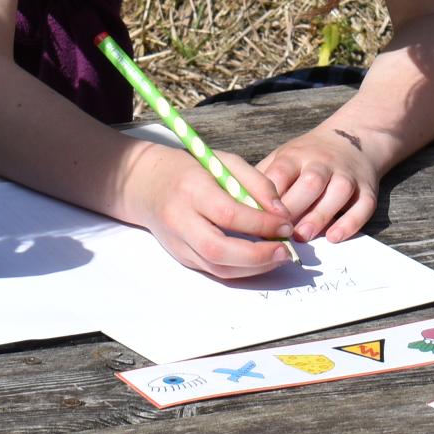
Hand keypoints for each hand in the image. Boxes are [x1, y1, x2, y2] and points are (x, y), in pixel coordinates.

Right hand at [132, 142, 297, 280]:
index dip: (261, 223)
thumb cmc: (191, 170)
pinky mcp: (182, 257)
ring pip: (218, 267)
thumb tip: (281, 214)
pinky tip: (261, 259)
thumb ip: (256, 183)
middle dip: (258, 256)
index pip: (228, 213)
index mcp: (191, 190)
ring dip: (254, 268)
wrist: (147, 185)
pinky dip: (242, 269)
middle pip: (219, 250)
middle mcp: (180, 220)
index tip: (286, 224)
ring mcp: (178, 243)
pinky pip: (215, 270)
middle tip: (286, 251)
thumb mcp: (225, 162)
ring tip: (279, 256)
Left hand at [260, 124, 381, 242]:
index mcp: (296, 155)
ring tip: (302, 237)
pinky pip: (363, 206)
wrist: (354, 139)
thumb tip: (237, 207)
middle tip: (278, 233)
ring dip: (320, 215)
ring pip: (337, 192)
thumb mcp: (282, 157)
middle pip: (310, 182)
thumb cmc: (308, 157)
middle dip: (294, 207)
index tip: (256, 217)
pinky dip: (350, 223)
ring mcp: (347, 175)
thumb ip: (262, 180)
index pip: (281, 172)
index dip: (269, 195)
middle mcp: (323, 163)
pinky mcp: (367, 189)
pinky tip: (334, 237)